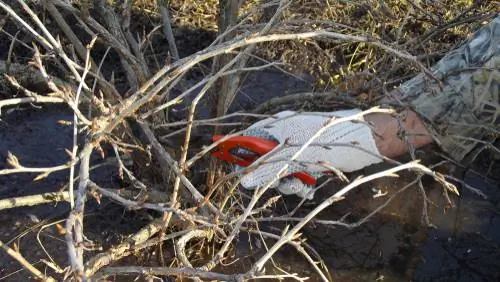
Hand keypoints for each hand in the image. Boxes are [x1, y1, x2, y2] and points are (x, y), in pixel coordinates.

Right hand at [237, 109, 383, 198]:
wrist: (363, 142)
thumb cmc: (326, 141)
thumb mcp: (293, 158)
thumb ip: (267, 170)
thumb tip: (244, 181)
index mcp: (276, 126)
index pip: (247, 138)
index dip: (237, 152)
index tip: (232, 168)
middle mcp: (283, 137)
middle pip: (263, 160)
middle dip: (270, 175)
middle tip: (279, 180)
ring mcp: (296, 150)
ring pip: (279, 172)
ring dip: (288, 182)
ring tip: (301, 184)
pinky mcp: (308, 161)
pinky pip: (295, 176)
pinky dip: (300, 184)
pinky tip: (309, 186)